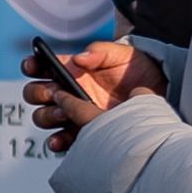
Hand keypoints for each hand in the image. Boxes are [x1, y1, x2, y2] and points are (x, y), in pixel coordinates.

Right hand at [24, 40, 147, 143]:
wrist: (159, 97)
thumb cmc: (138, 73)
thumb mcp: (122, 55)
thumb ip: (99, 51)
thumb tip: (78, 58)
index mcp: (71, 72)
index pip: (41, 67)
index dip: (32, 65)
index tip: (32, 65)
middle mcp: (67, 93)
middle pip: (36, 94)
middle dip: (39, 92)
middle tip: (54, 92)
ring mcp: (72, 115)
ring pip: (43, 117)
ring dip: (48, 115)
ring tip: (65, 113)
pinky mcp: (82, 133)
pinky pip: (60, 140)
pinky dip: (57, 141)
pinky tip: (61, 139)